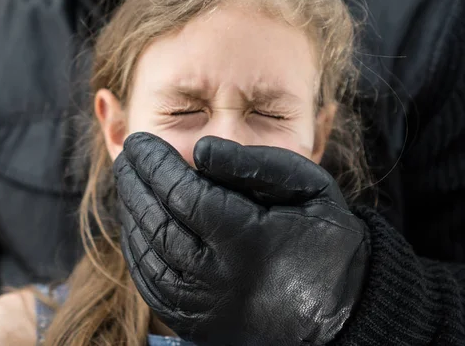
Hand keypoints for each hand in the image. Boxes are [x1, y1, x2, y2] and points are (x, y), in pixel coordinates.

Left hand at [114, 132, 369, 345]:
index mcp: (247, 240)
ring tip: (130, 183)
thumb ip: (255, 164)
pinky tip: (138, 224)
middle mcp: (218, 278)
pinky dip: (137, 250)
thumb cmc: (327, 240)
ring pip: (146, 254)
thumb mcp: (309, 187)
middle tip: (126, 155)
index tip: (139, 142)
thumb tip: (199, 149)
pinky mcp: (196, 324)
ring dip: (131, 213)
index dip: (154, 164)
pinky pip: (150, 284)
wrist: (341, 313)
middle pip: (156, 223)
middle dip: (133, 183)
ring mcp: (203, 307)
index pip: (181, 194)